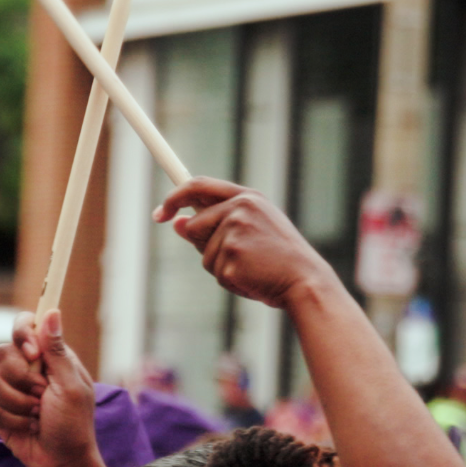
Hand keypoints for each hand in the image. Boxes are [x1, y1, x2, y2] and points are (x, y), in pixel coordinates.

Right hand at [0, 310, 99, 466]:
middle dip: (21, 378)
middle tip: (42, 394)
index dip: (22, 334)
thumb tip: (52, 311)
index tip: (32, 353)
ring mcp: (11, 389)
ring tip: (38, 415)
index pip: (24, 326)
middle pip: (1, 353)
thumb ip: (57, 351)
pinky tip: (28, 426)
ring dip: (20, 403)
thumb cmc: (74, 424)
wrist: (61, 462)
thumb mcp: (71, 386)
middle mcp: (27, 369)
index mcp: (47, 357)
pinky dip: (14, 420)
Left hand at [153, 179, 335, 310]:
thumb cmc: (278, 258)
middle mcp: (240, 208)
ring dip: (221, 267)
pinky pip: (216, 272)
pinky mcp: (232, 254)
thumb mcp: (250, 232)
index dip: (174, 197)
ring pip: (204, 254)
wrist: (305, 281)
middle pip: (194, 225)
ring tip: (252, 268)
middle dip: (204, 246)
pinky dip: (231, 281)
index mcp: (247, 197)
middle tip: (238, 258)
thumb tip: (176, 223)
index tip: (159, 213)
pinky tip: (253, 278)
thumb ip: (214, 224)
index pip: (198, 185)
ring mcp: (235, 231)